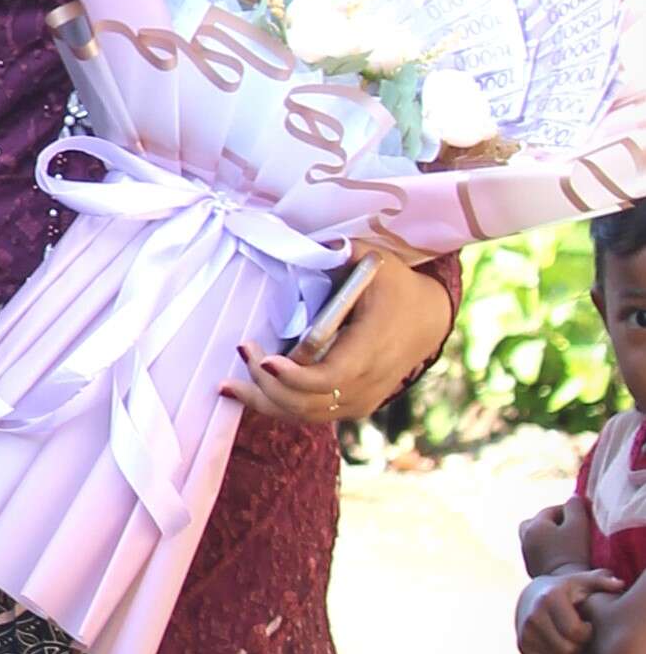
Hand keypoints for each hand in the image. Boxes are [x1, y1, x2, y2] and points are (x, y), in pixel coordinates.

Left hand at [235, 255, 453, 434]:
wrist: (427, 318)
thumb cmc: (393, 286)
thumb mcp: (373, 261)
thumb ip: (338, 252)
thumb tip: (293, 239)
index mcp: (373, 346)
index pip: (331, 375)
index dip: (295, 376)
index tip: (264, 360)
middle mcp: (369, 380)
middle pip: (310, 400)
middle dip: (268, 385)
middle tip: (243, 353)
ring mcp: (362, 399)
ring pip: (306, 414)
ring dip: (264, 401)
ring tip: (226, 386)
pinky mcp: (354, 406)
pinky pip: (311, 414)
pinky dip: (277, 407)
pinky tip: (246, 394)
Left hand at [518, 501, 596, 579]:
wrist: (566, 585)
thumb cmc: (574, 552)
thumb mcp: (578, 525)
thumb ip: (575, 507)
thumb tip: (573, 497)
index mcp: (533, 525)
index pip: (552, 510)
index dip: (570, 511)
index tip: (585, 518)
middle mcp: (524, 537)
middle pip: (539, 522)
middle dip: (556, 522)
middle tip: (574, 529)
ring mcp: (526, 554)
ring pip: (538, 537)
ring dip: (551, 536)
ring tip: (569, 542)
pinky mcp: (531, 568)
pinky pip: (539, 551)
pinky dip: (549, 549)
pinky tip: (563, 555)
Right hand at [518, 567, 612, 653]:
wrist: (532, 595)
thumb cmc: (567, 591)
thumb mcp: (582, 582)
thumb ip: (601, 581)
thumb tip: (619, 584)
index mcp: (548, 599)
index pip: (575, 632)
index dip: (587, 633)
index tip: (587, 624)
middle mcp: (532, 617)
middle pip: (567, 650)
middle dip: (578, 646)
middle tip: (580, 637)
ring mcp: (524, 633)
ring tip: (571, 642)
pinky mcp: (522, 647)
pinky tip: (562, 650)